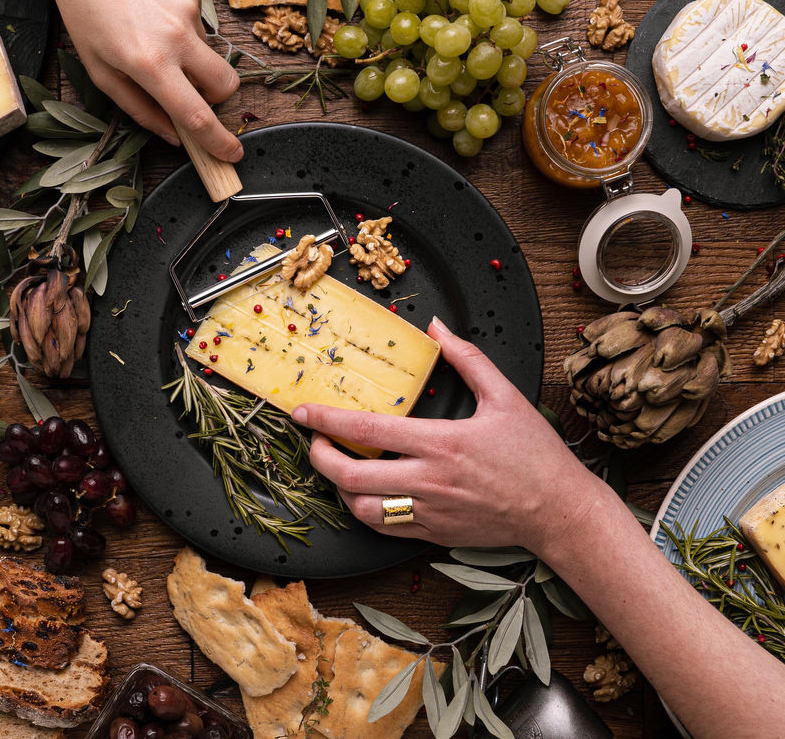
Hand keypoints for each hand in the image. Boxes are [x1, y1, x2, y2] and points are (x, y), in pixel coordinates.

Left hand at [18, 0, 242, 161]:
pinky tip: (150, 9)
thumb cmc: (82, 9)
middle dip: (218, 98)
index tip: (231, 155)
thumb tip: (172, 135)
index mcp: (148, 64)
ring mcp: (188, 10)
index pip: (197, 115)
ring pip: (208, 52)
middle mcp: (175, 37)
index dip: (218, 141)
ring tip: (148, 34)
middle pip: (225, 84)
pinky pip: (198, 22)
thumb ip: (138, 108)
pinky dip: (180, 27)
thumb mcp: (99, 70)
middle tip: (192, 93)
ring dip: (189, 57)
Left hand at [293, 318, 607, 552]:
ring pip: (361, 508)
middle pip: (351, 475)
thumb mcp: (505, 396)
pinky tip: (364, 493)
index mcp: (441, 443)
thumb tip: (437, 327)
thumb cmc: (535, 455)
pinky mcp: (433, 534)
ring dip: (339, 488)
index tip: (302, 412)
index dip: (327, 420)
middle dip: (320, 457)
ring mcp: (429, 512)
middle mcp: (429, 481)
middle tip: (314, 441)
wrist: (560, 512)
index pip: (368, 429)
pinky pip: (384, 528)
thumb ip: (467, 358)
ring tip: (337, 467)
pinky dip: (364, 510)